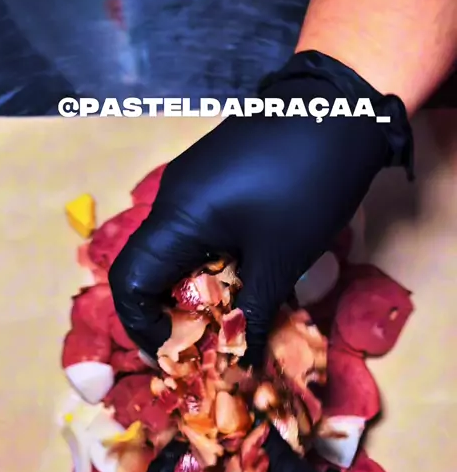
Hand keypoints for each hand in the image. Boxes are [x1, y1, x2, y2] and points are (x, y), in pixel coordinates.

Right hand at [109, 53, 399, 365]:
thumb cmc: (308, 183)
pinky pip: (196, 232)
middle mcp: (171, 199)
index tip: (178, 353)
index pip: (130, 282)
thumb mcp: (281, 260)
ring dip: (198, 291)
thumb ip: (254, 315)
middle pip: (151, 270)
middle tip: (211, 344)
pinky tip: (246, 276)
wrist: (343, 106)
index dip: (143, 326)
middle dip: (175, 315)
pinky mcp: (213, 178)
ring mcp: (192, 185)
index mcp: (176, 218)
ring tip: (233, 317)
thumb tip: (242, 365)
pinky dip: (212, 264)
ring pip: (176, 253)